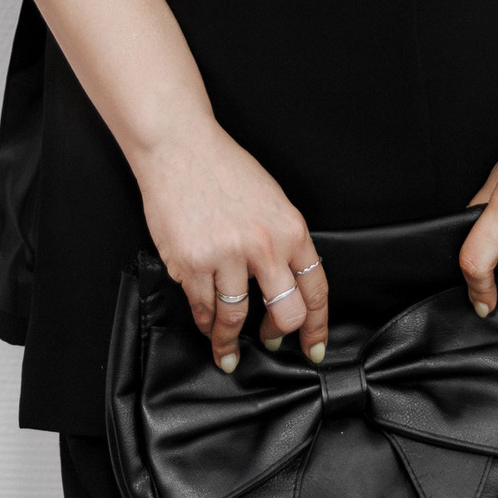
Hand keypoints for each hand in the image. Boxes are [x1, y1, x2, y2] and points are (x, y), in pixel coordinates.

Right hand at [134, 118, 327, 370]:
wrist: (181, 148)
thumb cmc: (224, 169)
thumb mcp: (271, 200)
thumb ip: (282, 240)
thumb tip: (287, 282)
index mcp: (290, 229)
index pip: (315, 289)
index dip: (317, 325)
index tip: (313, 347)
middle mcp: (264, 246)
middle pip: (284, 313)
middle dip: (277, 335)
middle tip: (270, 342)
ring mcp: (226, 257)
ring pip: (236, 317)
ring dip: (230, 339)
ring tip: (227, 349)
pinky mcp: (191, 264)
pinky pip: (202, 307)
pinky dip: (204, 320)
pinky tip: (205, 322)